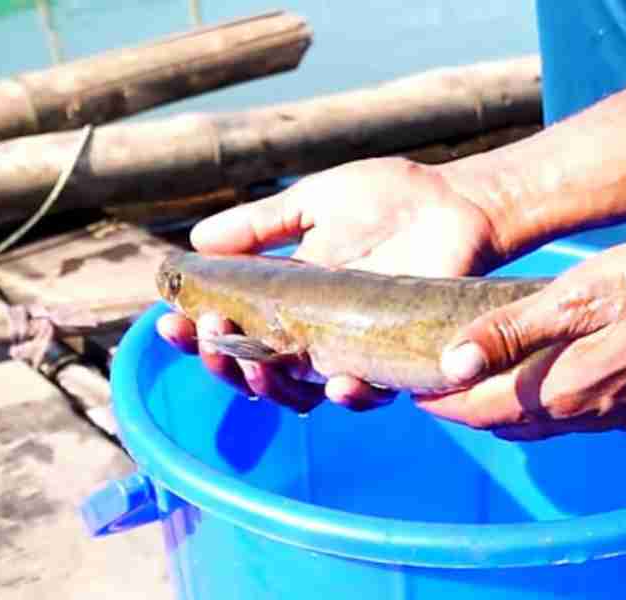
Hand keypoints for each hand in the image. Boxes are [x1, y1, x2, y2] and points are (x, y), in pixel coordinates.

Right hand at [157, 157, 503, 412]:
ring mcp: (354, 351)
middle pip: (255, 370)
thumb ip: (260, 226)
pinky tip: (332, 382)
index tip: (171, 319)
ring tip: (249, 359)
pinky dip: (347, 394)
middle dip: (220, 360)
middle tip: (202, 334)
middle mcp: (314, 334)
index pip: (233, 331)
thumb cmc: (389, 199)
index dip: (198, 334)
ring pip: (300, 391)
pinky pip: (369, 393)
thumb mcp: (313, 203)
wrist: (455, 200)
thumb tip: (198, 240)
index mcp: (288, 301)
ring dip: (268, 383)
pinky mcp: (399, 361)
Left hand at [415, 234, 625, 439]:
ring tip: (486, 380)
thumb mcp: (583, 294)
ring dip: (509, 410)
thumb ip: (515, 330)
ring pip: (548, 425)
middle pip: (510, 425)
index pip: (482, 412)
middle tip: (441, 383)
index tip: (412, 390)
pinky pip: (586, 419)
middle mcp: (591, 417)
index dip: (443, 404)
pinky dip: (552, 405)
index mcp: (566, 390)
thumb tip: (452, 363)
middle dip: (470, 410)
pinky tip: (557, 377)